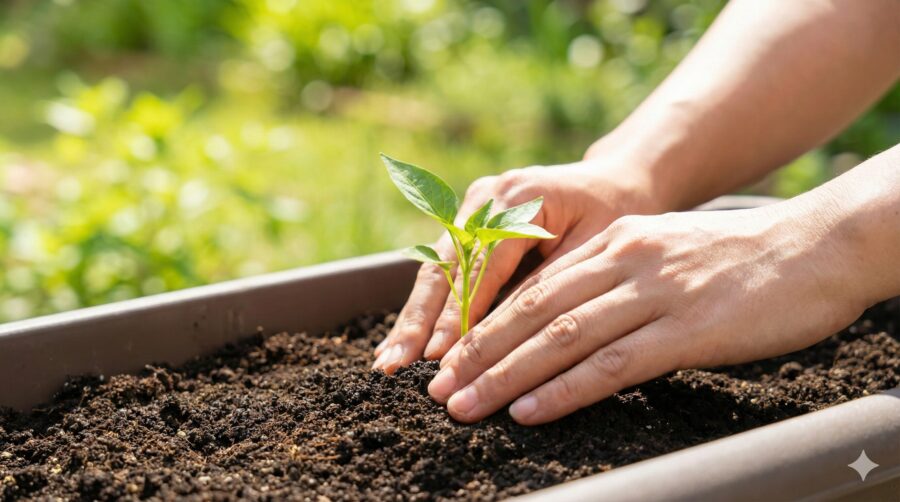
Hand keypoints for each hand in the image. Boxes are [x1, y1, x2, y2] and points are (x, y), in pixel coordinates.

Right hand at [372, 157, 657, 372]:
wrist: (613, 181)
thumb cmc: (614, 215)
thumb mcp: (594, 248)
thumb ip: (548, 285)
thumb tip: (506, 338)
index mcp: (520, 196)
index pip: (481, 264)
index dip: (458, 313)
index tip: (440, 357)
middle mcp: (486, 197)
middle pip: (443, 265)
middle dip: (418, 320)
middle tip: (394, 366)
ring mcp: (471, 207)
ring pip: (433, 268)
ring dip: (413, 318)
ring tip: (388, 361)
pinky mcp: (468, 223)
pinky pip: (442, 269)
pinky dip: (426, 309)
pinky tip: (405, 342)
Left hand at [428, 200, 868, 423]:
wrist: (811, 247)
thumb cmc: (735, 259)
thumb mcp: (661, 252)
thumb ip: (614, 278)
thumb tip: (568, 319)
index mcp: (613, 242)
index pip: (534, 287)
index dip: (484, 324)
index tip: (449, 356)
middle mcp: (622, 260)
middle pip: (532, 312)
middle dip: (478, 352)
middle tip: (438, 387)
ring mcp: (653, 293)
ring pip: (561, 338)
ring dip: (505, 375)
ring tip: (465, 404)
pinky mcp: (685, 328)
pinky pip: (612, 364)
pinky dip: (563, 389)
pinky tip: (529, 410)